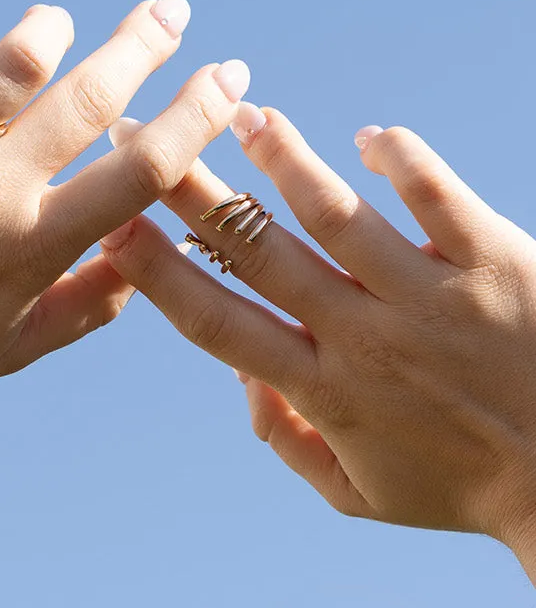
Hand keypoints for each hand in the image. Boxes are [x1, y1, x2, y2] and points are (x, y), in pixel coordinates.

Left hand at [0, 0, 249, 417]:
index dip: (197, 114)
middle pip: (95, 93)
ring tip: (57, 25)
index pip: (144, 167)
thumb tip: (140, 256)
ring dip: (50, 29)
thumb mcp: (1, 353)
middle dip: (147, 43)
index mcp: (32, 246)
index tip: (225, 76)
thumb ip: (83, 309)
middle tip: (172, 12)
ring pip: (19, 53)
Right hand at [101, 107, 535, 555]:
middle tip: (144, 135)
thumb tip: (237, 373)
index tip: (110, 224)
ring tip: (242, 112)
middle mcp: (365, 336)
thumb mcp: (357, 496)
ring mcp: (430, 296)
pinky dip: (398, 158)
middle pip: (255, 250)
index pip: (215, 321)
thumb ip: (284, 437)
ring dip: (281, 156)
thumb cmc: (463, 489)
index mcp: (324, 390)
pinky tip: (371, 139)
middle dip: (188, 188)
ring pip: (335, 210)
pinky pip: (435, 195)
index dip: (154, 270)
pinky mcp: (496, 261)